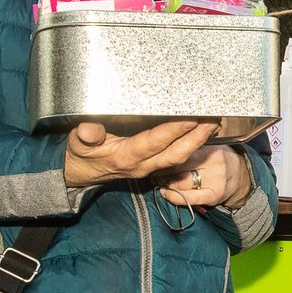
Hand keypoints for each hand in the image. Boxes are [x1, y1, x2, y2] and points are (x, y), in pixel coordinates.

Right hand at [63, 118, 216, 188]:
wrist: (79, 175)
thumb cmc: (80, 156)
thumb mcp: (77, 144)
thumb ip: (84, 136)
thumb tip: (90, 130)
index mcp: (126, 157)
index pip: (155, 142)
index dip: (175, 130)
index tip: (192, 117)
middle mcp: (142, 165)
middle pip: (176, 153)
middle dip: (197, 137)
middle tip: (214, 119)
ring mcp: (149, 168)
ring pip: (179, 157)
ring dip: (198, 142)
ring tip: (214, 124)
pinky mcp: (151, 167)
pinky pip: (175, 157)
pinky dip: (189, 145)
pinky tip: (200, 133)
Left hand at [155, 144, 253, 208]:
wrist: (241, 177)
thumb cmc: (221, 160)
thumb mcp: (211, 146)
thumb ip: (193, 144)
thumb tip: (166, 144)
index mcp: (211, 147)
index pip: (182, 150)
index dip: (166, 155)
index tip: (156, 156)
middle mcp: (214, 163)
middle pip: (180, 166)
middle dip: (163, 170)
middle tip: (154, 171)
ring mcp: (215, 180)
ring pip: (182, 182)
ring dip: (166, 183)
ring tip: (159, 182)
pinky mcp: (214, 195)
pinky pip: (189, 198)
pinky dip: (174, 197)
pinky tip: (166, 194)